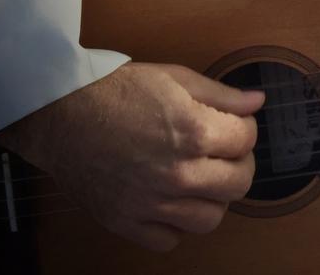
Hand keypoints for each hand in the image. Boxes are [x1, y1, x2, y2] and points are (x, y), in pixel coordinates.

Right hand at [0, 62, 263, 251]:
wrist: (61, 113)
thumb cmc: (116, 90)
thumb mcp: (176, 78)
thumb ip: (222, 95)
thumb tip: (258, 102)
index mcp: (194, 132)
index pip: (247, 140)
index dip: (244, 128)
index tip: (232, 125)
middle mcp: (177, 173)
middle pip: (238, 184)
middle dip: (238, 164)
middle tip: (222, 153)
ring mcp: (151, 203)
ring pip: (209, 219)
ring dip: (211, 199)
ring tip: (198, 178)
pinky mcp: (125, 222)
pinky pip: (169, 240)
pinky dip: (174, 225)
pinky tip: (169, 201)